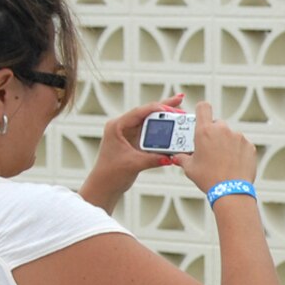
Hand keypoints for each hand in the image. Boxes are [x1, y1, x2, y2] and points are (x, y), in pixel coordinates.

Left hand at [79, 92, 184, 207]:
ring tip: (180, 109)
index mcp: (117, 126)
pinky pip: (151, 131)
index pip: (139, 112)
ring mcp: (129, 133)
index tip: (172, 108)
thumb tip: (172, 157)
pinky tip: (174, 124)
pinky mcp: (135, 141)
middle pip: (147, 112)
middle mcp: (123, 126)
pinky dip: (163, 128)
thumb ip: (153, 159)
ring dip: (165, 116)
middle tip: (180, 99)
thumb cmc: (111, 173)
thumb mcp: (134, 164)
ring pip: (150, 120)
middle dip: (164, 107)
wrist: (105, 185)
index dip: (157, 109)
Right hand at [177, 102, 259, 197]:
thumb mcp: (190, 168)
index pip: (203, 107)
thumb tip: (177, 157)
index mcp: (205, 131)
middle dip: (214, 133)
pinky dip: (238, 151)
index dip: (202, 110)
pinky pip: (242, 144)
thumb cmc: (208, 179)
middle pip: (217, 124)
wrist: (231, 191)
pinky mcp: (249, 146)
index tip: (201, 118)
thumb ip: (182, 158)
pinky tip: (234, 164)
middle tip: (211, 149)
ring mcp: (238, 137)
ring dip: (226, 143)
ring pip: (230, 135)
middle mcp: (222, 130)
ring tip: (223, 160)